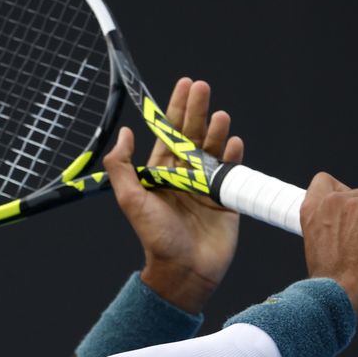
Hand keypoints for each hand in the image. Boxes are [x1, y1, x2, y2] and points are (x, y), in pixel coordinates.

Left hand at [103, 78, 243, 312]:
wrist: (184, 272)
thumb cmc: (156, 238)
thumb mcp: (131, 200)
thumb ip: (122, 167)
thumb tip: (124, 133)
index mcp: (161, 173)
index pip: (169, 133)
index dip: (176, 108)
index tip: (184, 84)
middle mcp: (184, 176)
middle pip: (192, 135)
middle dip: (197, 110)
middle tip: (202, 87)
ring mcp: (206, 186)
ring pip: (213, 150)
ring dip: (217, 131)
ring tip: (220, 115)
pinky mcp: (226, 200)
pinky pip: (232, 172)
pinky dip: (234, 157)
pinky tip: (235, 142)